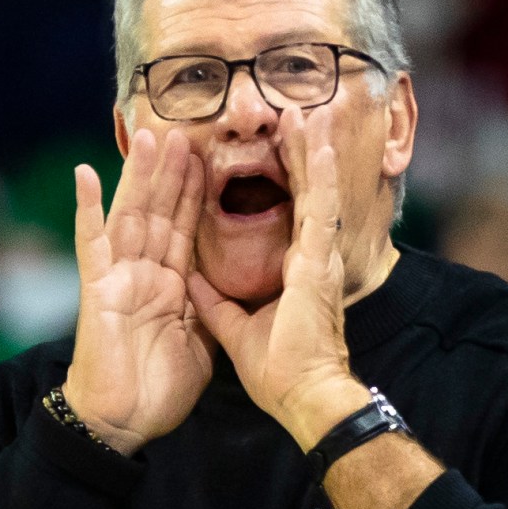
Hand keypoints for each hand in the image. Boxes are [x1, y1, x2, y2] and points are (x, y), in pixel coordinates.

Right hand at [65, 128, 211, 454]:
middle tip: (185, 131)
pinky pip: (92, 243)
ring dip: (139, 177)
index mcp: (170, 286)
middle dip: (172, 174)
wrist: (124, 423)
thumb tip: (226, 289)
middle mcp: (144, 275)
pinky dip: (88, 209)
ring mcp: (118, 278)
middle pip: (160, 213)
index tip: (207, 158)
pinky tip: (87, 174)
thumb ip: (209, 310)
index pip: (185, 229)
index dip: (195, 194)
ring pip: (131, 216)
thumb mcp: (200, 344)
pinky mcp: (97, 290)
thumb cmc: (157, 390)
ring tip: (149, 138)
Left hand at [190, 107, 362, 449]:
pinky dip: (318, 173)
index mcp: (294, 271)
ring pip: (314, 190)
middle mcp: (310, 258)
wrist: (302, 397)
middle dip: (300, 152)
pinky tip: (317, 142)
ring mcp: (316, 257)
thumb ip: (214, 301)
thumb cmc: (280, 372)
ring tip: (309, 111)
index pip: (285, 212)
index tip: (273, 146)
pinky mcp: (317, 263)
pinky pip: (318, 208)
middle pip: (303, 192)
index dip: (279, 178)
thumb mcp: (233, 329)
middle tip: (296, 113)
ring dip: (312, 149)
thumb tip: (189, 279)